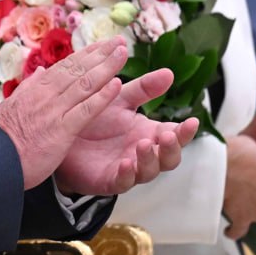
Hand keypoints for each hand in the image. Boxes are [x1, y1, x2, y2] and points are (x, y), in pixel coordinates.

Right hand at [0, 38, 129, 188]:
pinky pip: (85, 110)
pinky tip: (117, 85)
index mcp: (36, 89)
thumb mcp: (11, 105)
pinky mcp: (61, 130)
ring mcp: (54, 111)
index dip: (86, 54)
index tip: (102, 45)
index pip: (66, 66)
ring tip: (122, 53)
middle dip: (101, 54)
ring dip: (106, 67)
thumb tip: (39, 71)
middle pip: (78, 69)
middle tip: (119, 41)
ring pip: (85, 84)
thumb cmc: (3, 137)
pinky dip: (102, 97)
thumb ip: (28, 88)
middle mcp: (47, 94)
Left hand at [53, 67, 199, 194]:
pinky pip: (123, 181)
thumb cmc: (95, 117)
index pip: (175, 134)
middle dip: (173, 148)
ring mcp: (129, 168)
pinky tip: (126, 163)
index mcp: (150, 132)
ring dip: (150, 159)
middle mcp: (143, 152)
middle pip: (169, 158)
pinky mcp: (109, 180)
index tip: (192, 121)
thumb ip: (144, 88)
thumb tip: (169, 73)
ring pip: (149, 171)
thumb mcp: (120, 99)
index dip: (185, 131)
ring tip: (144, 144)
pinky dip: (127, 174)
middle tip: (169, 135)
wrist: (63, 133)